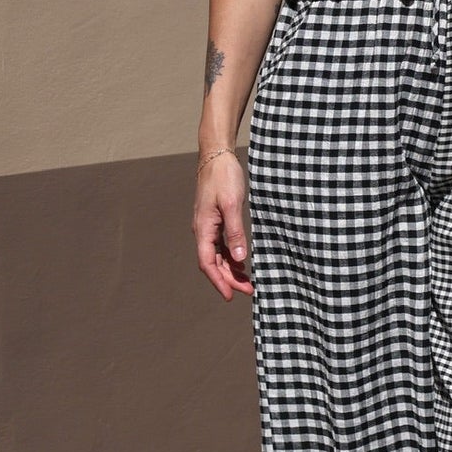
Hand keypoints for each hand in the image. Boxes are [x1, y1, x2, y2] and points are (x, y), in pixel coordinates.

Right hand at [193, 150, 252, 297]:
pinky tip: (242, 262)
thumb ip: (236, 231)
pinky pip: (221, 245)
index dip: (219, 281)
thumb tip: (240, 257)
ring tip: (248, 282)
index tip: (231, 296)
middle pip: (213, 263)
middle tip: (249, 291)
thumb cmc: (223, 177)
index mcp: (203, 228)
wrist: (217, 156)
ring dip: (231, 270)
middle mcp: (203, 230)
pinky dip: (231, 256)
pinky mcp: (215, 220)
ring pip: (217, 256)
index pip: (208, 263)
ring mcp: (208, 226)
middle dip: (229, 279)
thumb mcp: (232, 204)